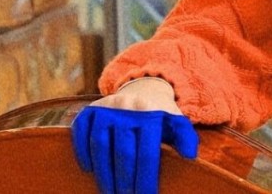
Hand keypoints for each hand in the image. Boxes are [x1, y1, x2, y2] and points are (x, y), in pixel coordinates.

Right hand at [71, 80, 198, 193]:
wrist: (143, 89)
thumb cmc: (160, 116)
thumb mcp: (176, 122)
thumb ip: (185, 137)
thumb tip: (190, 156)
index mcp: (151, 113)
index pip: (147, 153)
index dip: (145, 179)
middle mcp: (128, 107)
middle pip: (124, 152)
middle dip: (124, 181)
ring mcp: (107, 107)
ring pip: (100, 145)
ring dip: (103, 173)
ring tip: (109, 192)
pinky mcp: (89, 110)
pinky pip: (81, 133)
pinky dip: (83, 152)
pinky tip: (89, 169)